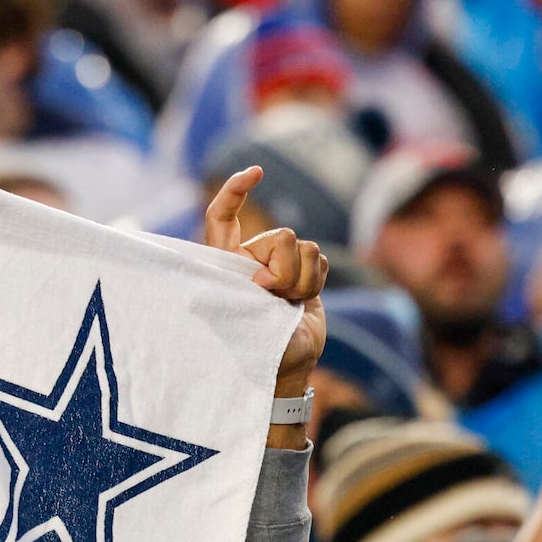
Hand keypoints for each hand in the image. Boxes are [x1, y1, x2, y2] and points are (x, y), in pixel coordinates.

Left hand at [200, 167, 330, 398]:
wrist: (285, 368)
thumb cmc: (253, 350)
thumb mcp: (240, 317)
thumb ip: (250, 286)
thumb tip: (262, 274)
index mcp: (225, 264)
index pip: (222, 217)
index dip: (234, 190)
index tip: (256, 173)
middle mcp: (252, 259)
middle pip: (279, 236)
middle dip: (282, 268)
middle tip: (270, 296)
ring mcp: (280, 265)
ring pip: (304, 246)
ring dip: (301, 280)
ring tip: (286, 304)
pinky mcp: (304, 273)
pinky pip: (320, 259)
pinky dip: (315, 281)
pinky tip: (301, 300)